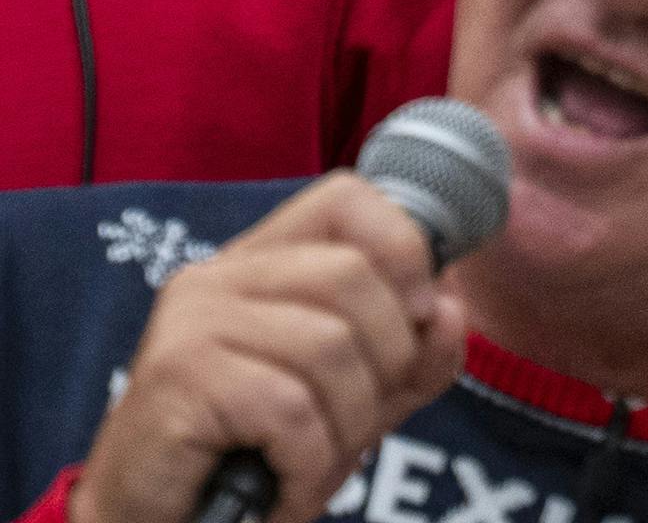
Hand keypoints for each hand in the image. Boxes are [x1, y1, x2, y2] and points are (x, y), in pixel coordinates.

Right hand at [71, 176, 462, 522]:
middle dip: (387, 361)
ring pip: (330, 346)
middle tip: (357, 421)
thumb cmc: (257, 451)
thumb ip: (414, 353)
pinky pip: (291, 409)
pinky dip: (310, 462)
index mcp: (261, 262)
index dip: (404, 247)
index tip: (417, 312)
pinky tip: (286, 483)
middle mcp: (218, 276)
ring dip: (348, 424)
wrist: (156, 521)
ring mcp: (191, 321)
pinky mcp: (177, 376)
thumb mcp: (357, 396)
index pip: (346, 198)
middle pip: (354, 277)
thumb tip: (448, 309)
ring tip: (314, 460)